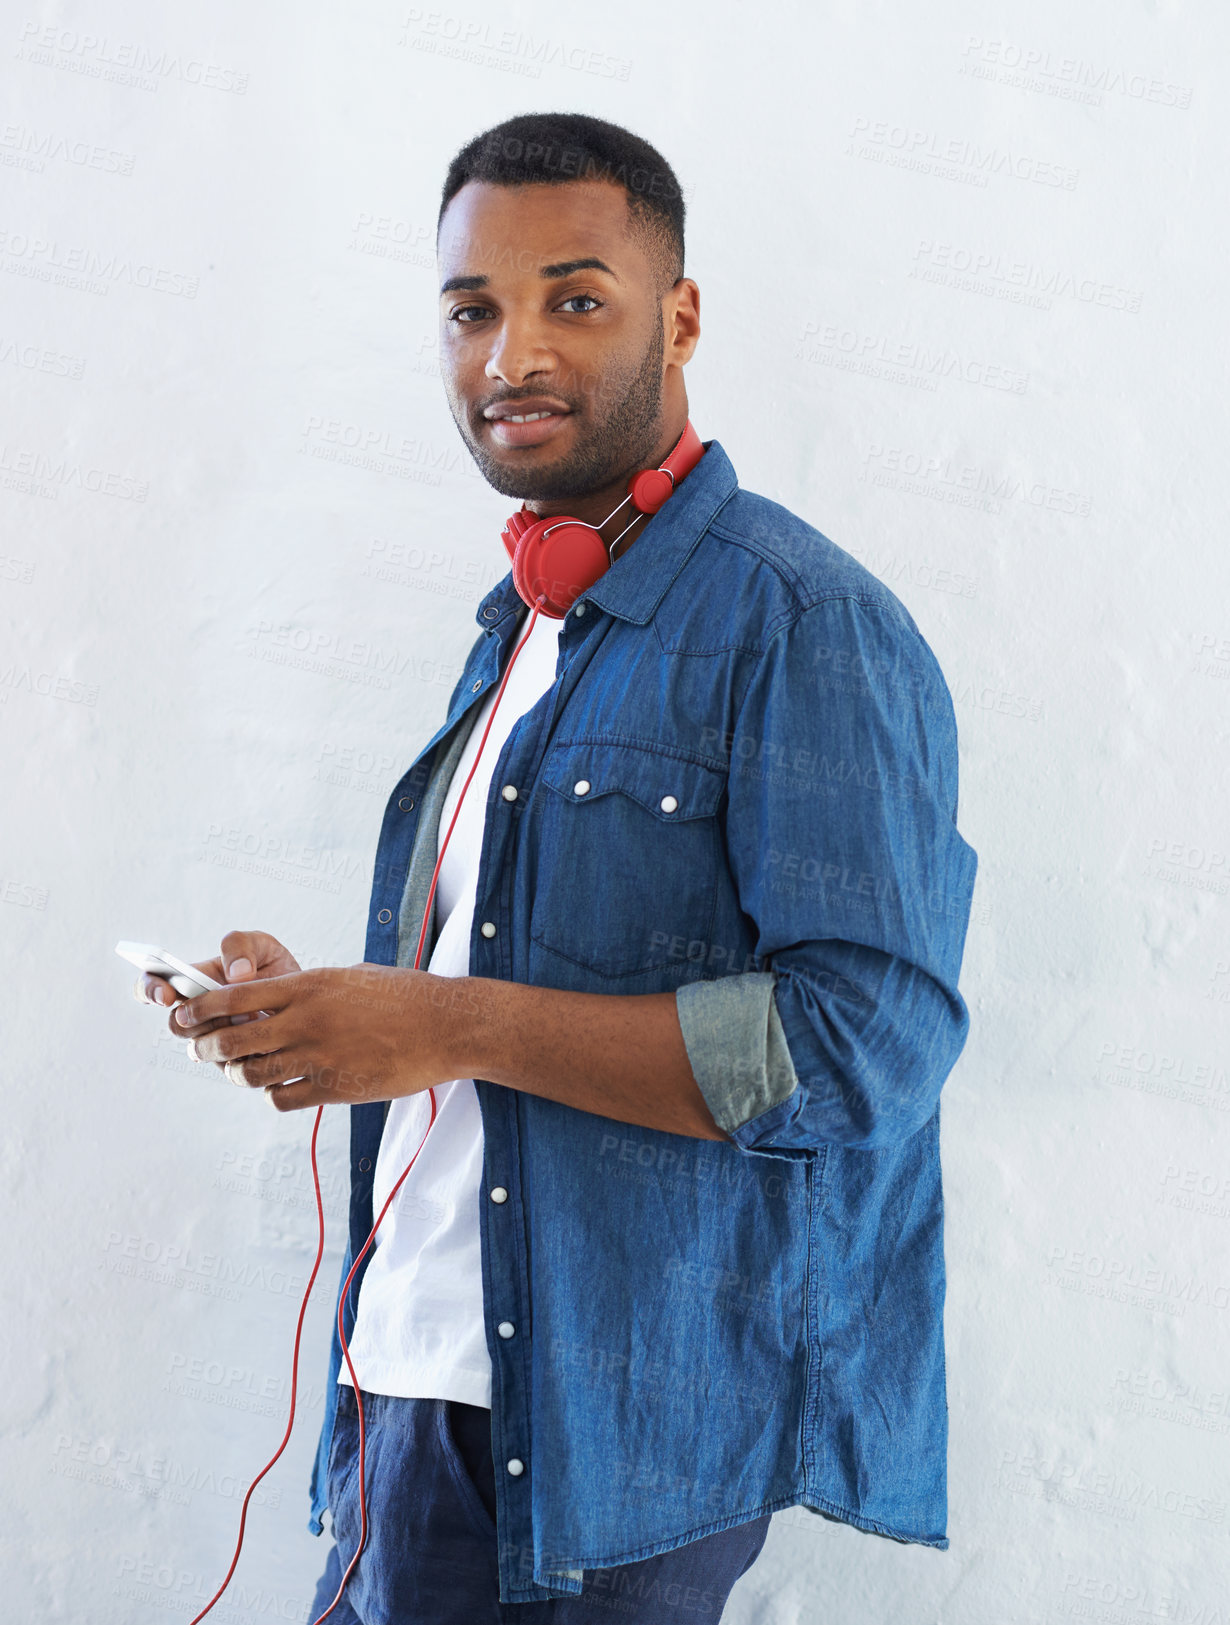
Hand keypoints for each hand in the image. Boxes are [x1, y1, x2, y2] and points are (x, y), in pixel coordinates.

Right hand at [134, 929, 302, 1079]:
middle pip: (177, 1024)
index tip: (167, 994)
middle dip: (199, 1017)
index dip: (150, 990)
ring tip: (255, 1018)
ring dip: (224, 1034)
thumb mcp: (262, 946)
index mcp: (192, 982)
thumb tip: (236, 974)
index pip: (152, 986)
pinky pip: (228, 1066)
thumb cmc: (274, 969)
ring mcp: (211, 1041)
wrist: (309, 1002)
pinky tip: (267, 1038)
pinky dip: (246, 1051)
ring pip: (200, 1048)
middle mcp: (196, 1015)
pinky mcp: (232, 1063)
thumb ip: (241, 946)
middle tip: (229, 1007)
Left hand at [168, 963, 473, 1110]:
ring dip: (239, 1074)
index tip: (183, 1013)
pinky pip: (282, 1098)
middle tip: (203, 1050)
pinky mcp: (334, 1088)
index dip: (199, 1007)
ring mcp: (320, 1057)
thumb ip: (309, 990)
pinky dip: (273, 1094)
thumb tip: (275, 1000)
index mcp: (308, 986)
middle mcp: (307, 1021)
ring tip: (243, 1070)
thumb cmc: (402, 995)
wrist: (446, 1026)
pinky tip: (281, 1086)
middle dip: (207, 1048)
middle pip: (232, 1041)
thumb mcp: (349, 977)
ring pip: (251, 1074)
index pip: (233, 997)